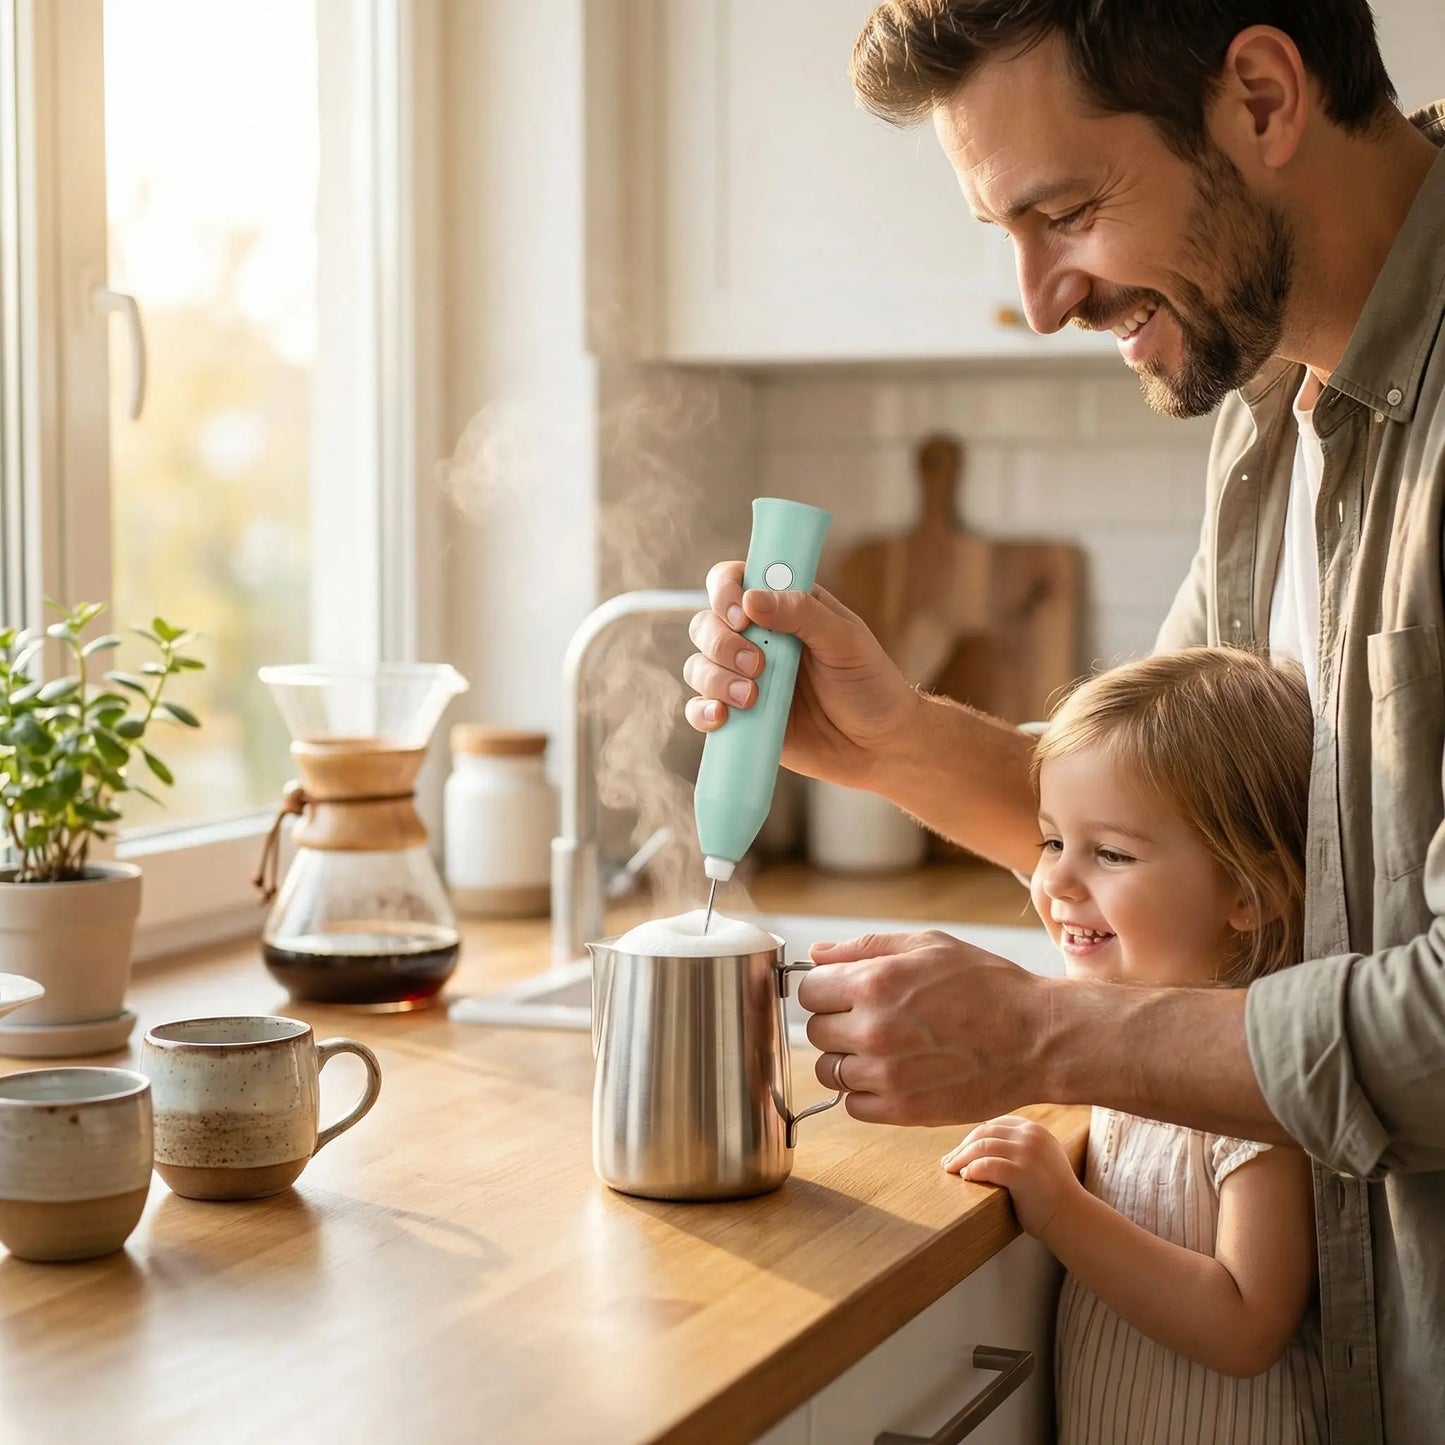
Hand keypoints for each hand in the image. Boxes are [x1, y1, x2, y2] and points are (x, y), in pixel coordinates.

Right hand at [682, 560, 919, 788]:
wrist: (880, 747)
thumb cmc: (871, 686)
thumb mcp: (846, 641)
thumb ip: (803, 613)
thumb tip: (752, 600)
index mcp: (783, 609)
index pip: (734, 581)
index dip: (725, 591)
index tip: (741, 615)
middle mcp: (757, 640)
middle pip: (707, 624)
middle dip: (722, 643)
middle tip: (758, 666)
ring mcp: (744, 680)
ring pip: (699, 666)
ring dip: (714, 678)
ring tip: (752, 698)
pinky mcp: (740, 718)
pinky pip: (700, 710)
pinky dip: (702, 712)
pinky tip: (721, 718)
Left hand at [801, 930, 1052, 1124]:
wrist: (1037, 1039)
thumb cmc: (987, 984)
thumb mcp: (929, 945)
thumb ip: (866, 947)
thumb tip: (816, 955)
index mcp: (875, 983)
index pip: (809, 991)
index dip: (826, 988)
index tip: (845, 991)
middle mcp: (873, 1030)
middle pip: (815, 1031)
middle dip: (836, 1022)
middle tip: (871, 1018)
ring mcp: (886, 1075)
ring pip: (829, 1071)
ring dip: (846, 1059)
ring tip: (884, 1047)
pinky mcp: (902, 1111)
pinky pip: (852, 1105)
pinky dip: (864, 1092)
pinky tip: (892, 1074)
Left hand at [942, 1115, 1082, 1237]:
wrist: (1072, 1217)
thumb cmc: (1051, 1193)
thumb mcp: (1041, 1157)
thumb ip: (1021, 1146)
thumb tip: (982, 1145)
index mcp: (1034, 1130)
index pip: (994, 1125)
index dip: (973, 1137)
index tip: (960, 1150)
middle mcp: (1031, 1136)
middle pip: (984, 1133)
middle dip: (962, 1147)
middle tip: (948, 1162)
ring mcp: (1027, 1152)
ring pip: (981, 1147)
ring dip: (961, 1158)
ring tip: (951, 1170)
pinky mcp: (1022, 1172)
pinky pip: (987, 1166)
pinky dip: (972, 1170)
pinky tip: (966, 1177)